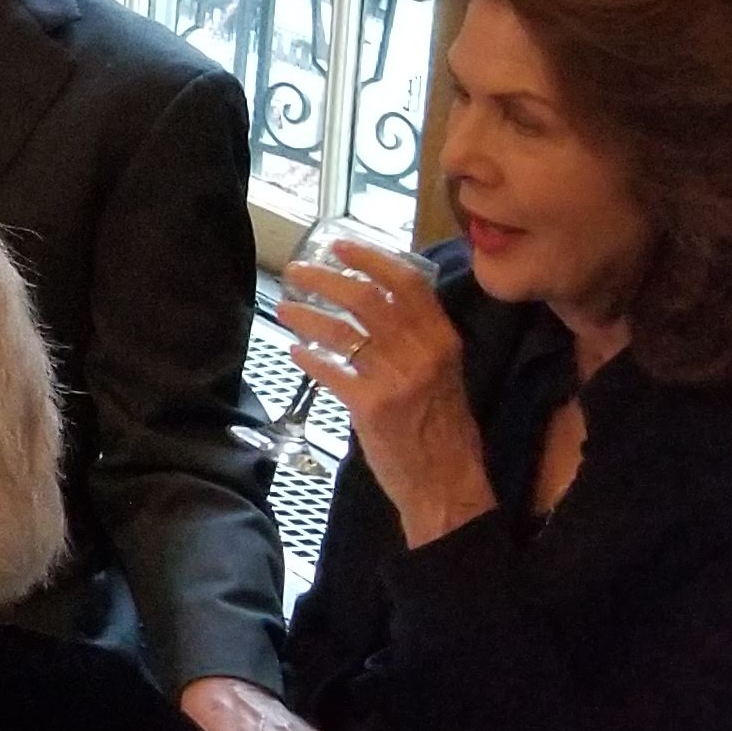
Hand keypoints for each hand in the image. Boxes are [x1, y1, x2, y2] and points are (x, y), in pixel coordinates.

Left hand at [280, 241, 495, 546]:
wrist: (447, 484)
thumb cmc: (444, 428)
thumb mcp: (445, 373)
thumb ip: (417, 339)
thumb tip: (376, 303)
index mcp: (443, 339)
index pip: (406, 283)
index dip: (369, 260)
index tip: (339, 246)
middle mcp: (422, 353)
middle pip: (365, 299)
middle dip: (325, 280)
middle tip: (296, 272)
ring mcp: (395, 379)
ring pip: (341, 332)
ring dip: (306, 317)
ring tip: (284, 309)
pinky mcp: (371, 408)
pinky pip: (330, 372)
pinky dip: (308, 359)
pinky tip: (295, 352)